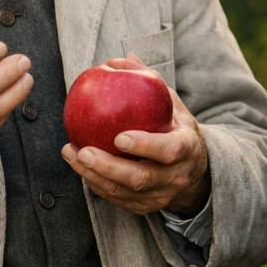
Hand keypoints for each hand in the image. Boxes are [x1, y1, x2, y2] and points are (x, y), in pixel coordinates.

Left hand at [61, 55, 210, 214]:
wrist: (194, 171)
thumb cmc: (176, 129)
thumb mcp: (172, 106)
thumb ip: (150, 83)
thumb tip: (125, 59)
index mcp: (185, 149)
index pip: (167, 151)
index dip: (144, 146)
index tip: (119, 137)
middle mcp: (173, 177)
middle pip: (140, 179)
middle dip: (109, 167)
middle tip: (83, 151)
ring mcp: (158, 196)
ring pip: (123, 193)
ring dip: (93, 175)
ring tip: (71, 154)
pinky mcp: (143, 207)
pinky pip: (116, 199)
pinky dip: (95, 183)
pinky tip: (77, 164)